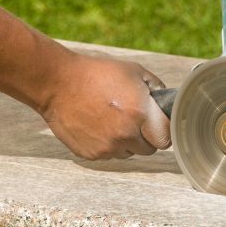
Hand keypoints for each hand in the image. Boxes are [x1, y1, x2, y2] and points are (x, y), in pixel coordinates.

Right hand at [41, 53, 170, 159]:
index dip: (163, 130)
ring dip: (126, 142)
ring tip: (112, 121)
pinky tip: (98, 126)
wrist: (59, 84)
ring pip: (129, 153)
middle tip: (134, 121)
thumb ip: (156, 88)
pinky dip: (107, 145)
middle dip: (145, 137)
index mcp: (140, 113)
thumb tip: (166, 102)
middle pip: (149, 149)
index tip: (158, 125)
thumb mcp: (133, 71)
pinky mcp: (92, 154)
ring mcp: (108, 147)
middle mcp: (126, 134)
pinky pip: (109, 155)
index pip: (165, 137)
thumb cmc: (97, 74)